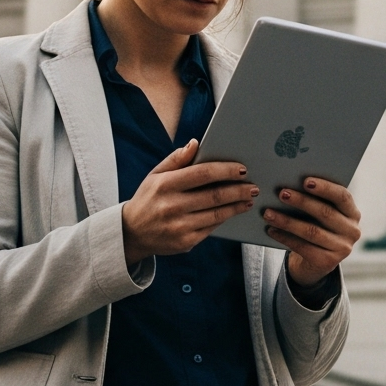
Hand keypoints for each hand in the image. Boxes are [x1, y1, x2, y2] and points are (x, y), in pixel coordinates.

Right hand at [119, 140, 256, 266]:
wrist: (132, 233)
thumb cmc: (148, 199)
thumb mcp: (155, 175)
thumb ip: (176, 159)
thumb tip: (195, 143)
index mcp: (165, 184)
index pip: (203, 174)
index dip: (225, 170)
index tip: (242, 169)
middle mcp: (172, 206)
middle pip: (215, 196)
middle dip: (239, 190)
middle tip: (253, 186)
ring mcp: (179, 226)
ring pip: (217, 214)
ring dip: (237, 206)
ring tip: (248, 198)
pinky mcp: (185, 242)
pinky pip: (211, 228)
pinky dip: (225, 218)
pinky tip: (233, 211)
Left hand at [261, 177, 359, 292]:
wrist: (317, 262)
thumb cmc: (318, 227)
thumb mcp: (323, 214)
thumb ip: (316, 200)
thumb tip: (291, 183)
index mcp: (353, 213)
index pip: (343, 196)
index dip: (325, 188)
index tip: (305, 181)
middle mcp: (352, 231)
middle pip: (325, 212)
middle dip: (302, 201)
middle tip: (282, 193)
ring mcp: (342, 249)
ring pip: (311, 231)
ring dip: (287, 221)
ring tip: (268, 213)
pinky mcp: (327, 263)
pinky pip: (303, 247)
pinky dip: (284, 237)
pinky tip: (271, 230)